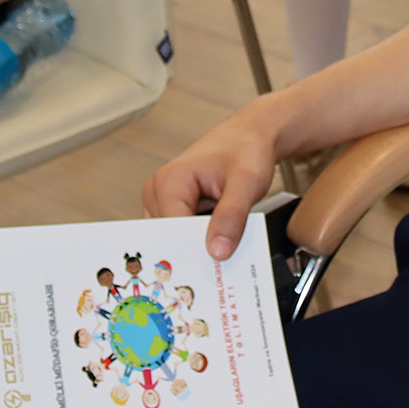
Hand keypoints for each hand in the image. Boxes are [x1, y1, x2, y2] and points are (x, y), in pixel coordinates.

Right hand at [143, 103, 282, 260]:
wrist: (250, 137)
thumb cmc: (246, 150)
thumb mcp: (247, 181)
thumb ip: (232, 215)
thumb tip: (217, 252)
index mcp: (169, 182)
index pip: (172, 233)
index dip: (195, 254)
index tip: (216, 270)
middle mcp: (158, 192)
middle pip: (170, 240)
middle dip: (195, 255)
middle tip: (222, 267)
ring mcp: (163, 202)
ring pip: (176, 241)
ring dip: (199, 250)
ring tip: (224, 253)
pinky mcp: (174, 209)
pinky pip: (183, 235)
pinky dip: (201, 242)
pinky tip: (220, 245)